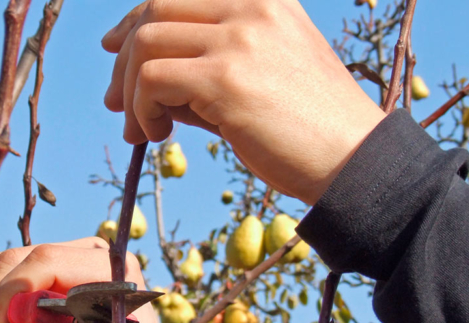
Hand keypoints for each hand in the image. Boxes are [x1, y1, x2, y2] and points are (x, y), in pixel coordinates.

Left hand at [103, 0, 385, 204]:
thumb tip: (137, 79)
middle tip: (116, 103)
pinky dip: (141, 109)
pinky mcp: (226, 79)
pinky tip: (157, 135)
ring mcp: (239, 39)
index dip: (137, 18)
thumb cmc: (308, 129)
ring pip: (145, 43)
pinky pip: (152, 80)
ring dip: (129, 91)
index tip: (116, 49)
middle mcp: (251, 6)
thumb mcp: (260, 76)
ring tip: (140, 130)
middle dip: (123, 58)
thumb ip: (206, 65)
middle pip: (154, 10)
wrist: (353, 162)